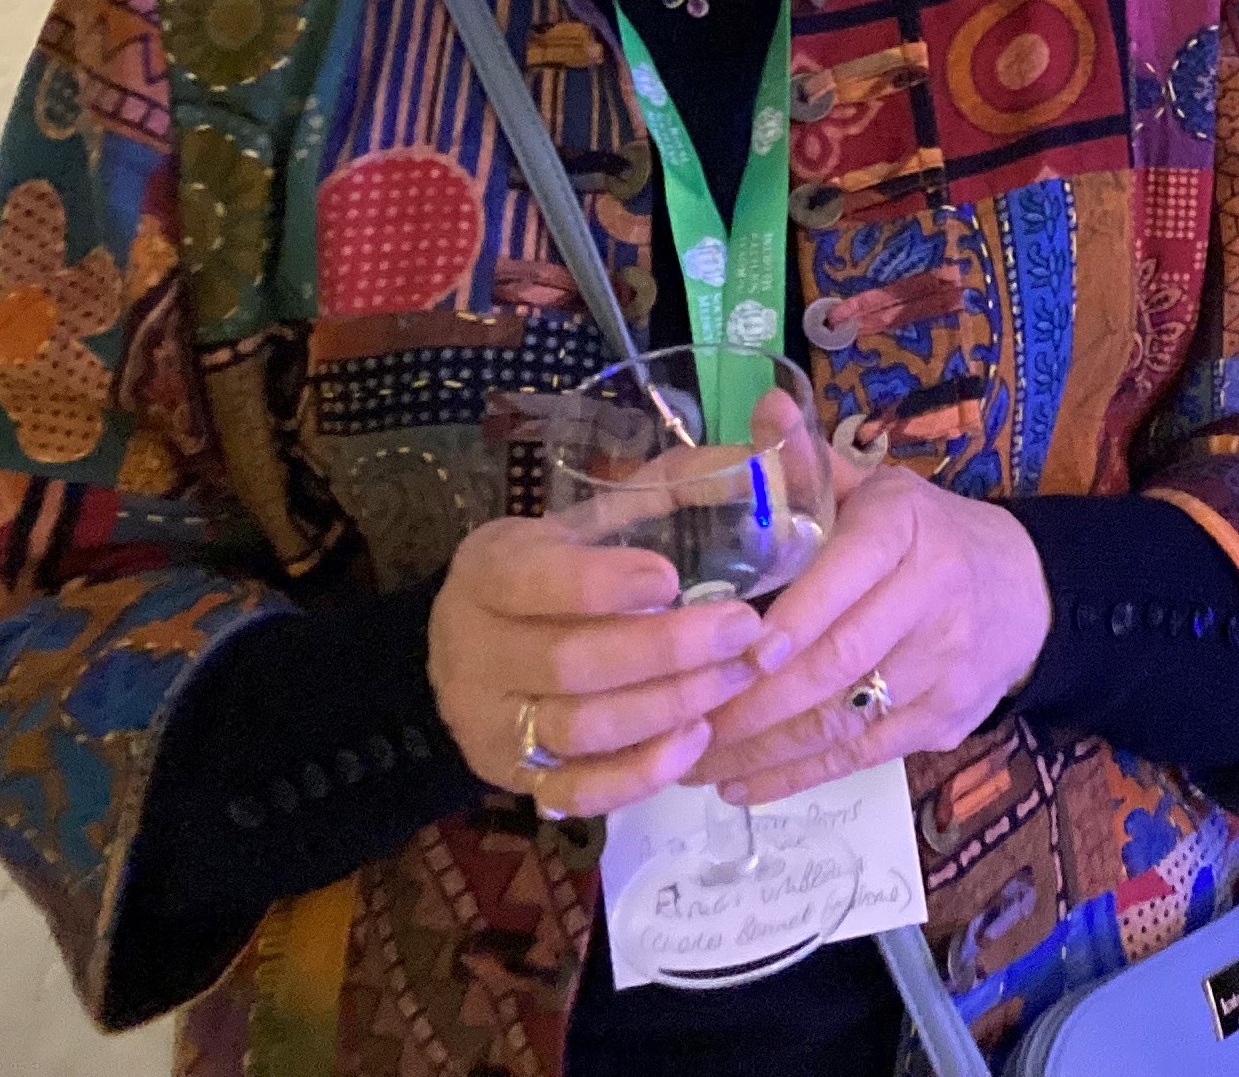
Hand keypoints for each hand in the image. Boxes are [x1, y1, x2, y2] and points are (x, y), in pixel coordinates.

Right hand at [427, 515, 779, 818]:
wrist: (485, 643)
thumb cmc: (561, 567)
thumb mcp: (596, 515)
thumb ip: (672, 485)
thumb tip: (765, 447)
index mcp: (488, 571)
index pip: (534, 580)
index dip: (604, 583)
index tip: (671, 578)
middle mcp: (473, 653)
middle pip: (569, 662)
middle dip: (667, 650)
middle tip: (743, 630)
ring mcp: (490, 725)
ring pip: (579, 730)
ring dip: (669, 706)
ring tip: (737, 676)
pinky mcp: (515, 781)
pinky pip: (577, 792)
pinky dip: (641, 772)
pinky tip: (697, 736)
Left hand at [691, 464, 1053, 803]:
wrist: (1027, 590)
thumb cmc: (926, 536)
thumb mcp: (878, 490)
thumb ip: (811, 463)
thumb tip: (763, 406)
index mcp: (908, 526)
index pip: (851, 572)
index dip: (798, 616)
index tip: (740, 651)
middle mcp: (935, 594)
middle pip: (842, 659)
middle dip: (758, 700)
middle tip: (684, 721)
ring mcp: (946, 665)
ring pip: (846, 718)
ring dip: (763, 748)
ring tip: (691, 761)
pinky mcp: (946, 720)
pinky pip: (862, 757)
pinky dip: (796, 776)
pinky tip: (740, 784)